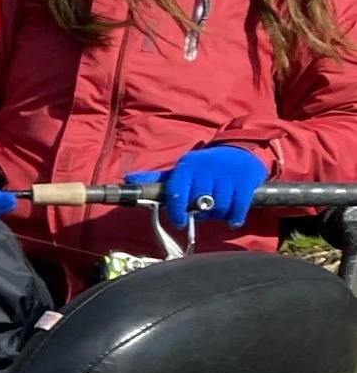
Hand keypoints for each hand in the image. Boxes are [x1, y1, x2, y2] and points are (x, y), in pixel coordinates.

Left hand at [126, 144, 267, 226]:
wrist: (238, 151)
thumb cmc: (204, 166)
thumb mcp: (180, 169)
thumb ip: (156, 178)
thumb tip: (128, 179)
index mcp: (186, 167)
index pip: (176, 192)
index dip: (176, 211)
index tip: (179, 221)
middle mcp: (206, 170)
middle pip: (198, 203)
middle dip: (198, 212)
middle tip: (200, 212)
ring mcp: (227, 175)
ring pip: (218, 207)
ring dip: (216, 215)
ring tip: (215, 212)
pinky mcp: (245, 181)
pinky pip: (238, 206)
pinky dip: (234, 217)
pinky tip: (231, 219)